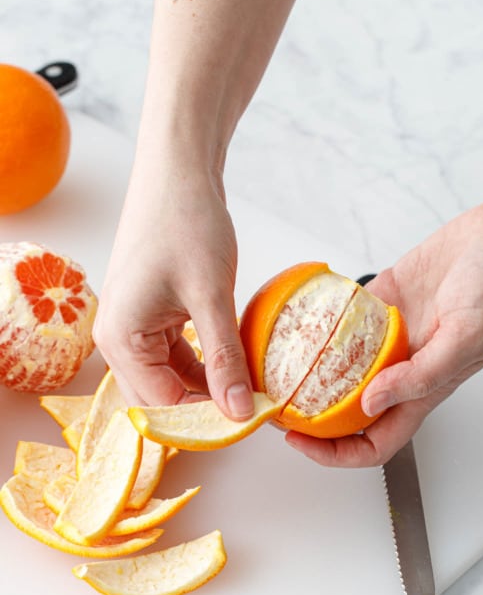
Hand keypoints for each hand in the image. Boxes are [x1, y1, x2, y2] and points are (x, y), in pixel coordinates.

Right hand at [93, 159, 253, 418]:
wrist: (177, 173)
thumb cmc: (186, 223)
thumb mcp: (212, 296)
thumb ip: (225, 359)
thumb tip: (241, 412)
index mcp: (122, 340)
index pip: (163, 407)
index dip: (208, 420)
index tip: (252, 421)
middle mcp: (118, 341)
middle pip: (160, 401)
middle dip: (205, 411)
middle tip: (252, 412)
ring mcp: (132, 329)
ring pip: (170, 381)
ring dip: (207, 389)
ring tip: (251, 391)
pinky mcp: (149, 317)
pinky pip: (176, 358)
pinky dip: (205, 366)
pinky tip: (236, 365)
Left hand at [285, 199, 482, 466]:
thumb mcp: (465, 340)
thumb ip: (419, 376)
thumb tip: (370, 404)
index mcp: (423, 389)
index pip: (374, 442)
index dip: (336, 453)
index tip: (300, 441)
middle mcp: (401, 367)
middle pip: (347, 411)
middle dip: (310, 416)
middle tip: (273, 402)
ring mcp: (390, 335)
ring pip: (340, 366)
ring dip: (310, 369)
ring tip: (273, 364)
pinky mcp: (384, 301)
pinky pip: (344, 319)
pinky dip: (321, 321)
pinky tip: (298, 316)